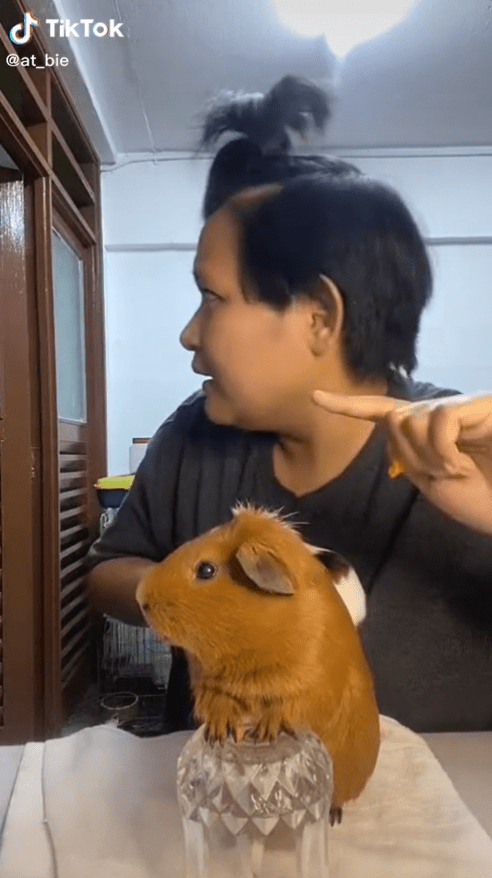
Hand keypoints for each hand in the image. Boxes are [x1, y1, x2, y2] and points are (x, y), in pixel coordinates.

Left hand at [312, 390, 491, 535]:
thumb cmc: (480, 499)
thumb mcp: (432, 479)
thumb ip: (408, 452)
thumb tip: (395, 420)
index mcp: (427, 431)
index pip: (382, 411)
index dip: (349, 406)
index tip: (315, 398)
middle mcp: (442, 412)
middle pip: (395, 419)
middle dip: (408, 453)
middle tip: (441, 475)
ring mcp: (462, 407)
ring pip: (412, 419)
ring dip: (427, 456)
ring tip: (456, 471)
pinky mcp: (481, 404)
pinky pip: (438, 421)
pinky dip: (443, 450)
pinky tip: (461, 464)